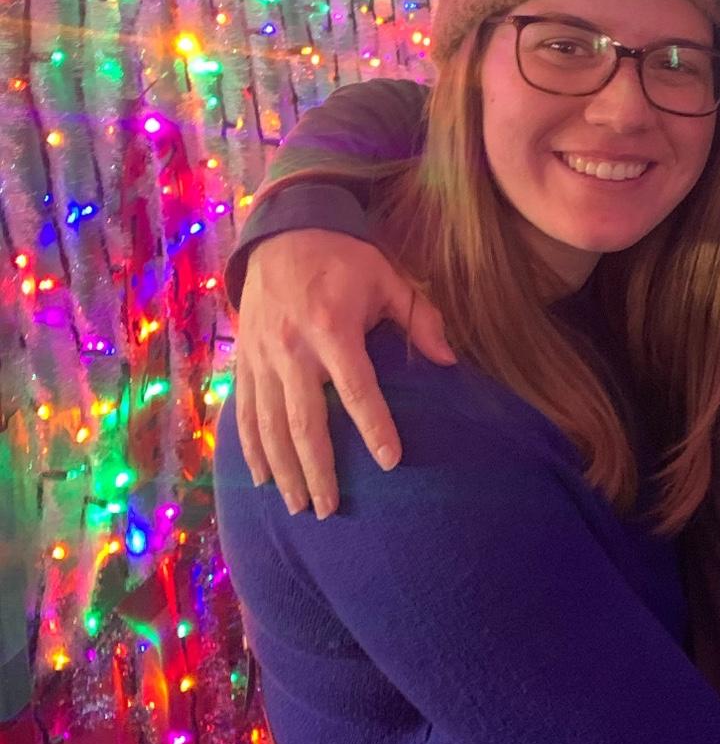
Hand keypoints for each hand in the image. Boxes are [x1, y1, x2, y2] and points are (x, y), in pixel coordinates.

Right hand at [234, 229, 453, 517]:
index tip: (391, 461)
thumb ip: (421, 319)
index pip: (356, 387)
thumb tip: (450, 362)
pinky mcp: (245, 361)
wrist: (282, 234)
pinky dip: (251, 449)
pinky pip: (245, 413)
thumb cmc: (345, 259)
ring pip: (269, 425)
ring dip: (284, 470)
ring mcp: (262, 358)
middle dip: (317, 470)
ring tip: (300, 507)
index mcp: (332, 326)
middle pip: (304, 421)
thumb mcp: (388, 278)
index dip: (374, 425)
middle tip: (332, 509)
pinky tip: (262, 479)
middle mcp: (292, 348)